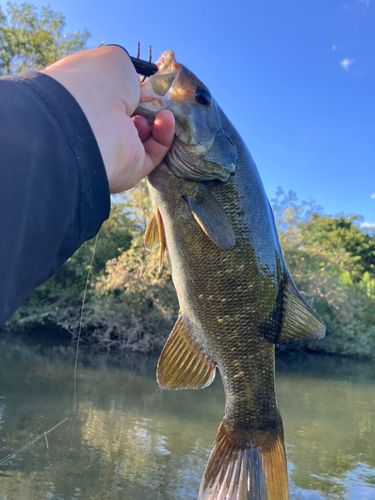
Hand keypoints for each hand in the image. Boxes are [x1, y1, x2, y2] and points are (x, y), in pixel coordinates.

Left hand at [41, 46, 174, 192]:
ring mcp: (110, 150)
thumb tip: (134, 81)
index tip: (139, 82)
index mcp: (80, 102)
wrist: (92, 118)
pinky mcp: (128, 168)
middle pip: (123, 118)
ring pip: (139, 137)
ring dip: (153, 120)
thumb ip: (126, 68)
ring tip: (159, 110)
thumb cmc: (96, 82)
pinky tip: (166, 119)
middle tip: (152, 97)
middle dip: (142, 106)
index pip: (103, 98)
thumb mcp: (114, 59)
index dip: (123, 89)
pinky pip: (152, 154)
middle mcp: (93, 128)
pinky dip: (163, 136)